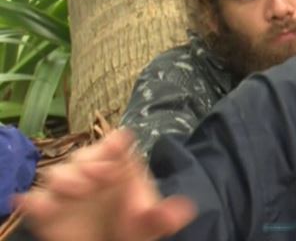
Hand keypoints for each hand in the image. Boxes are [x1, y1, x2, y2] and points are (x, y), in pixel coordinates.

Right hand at [14, 129, 195, 240]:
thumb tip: (185, 210)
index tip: (120, 143)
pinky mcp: (47, 209)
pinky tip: (40, 207)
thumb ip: (162, 216)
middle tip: (99, 175)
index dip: (116, 143)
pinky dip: (35, 201)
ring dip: (65, 178)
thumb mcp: (148, 224)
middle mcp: (91, 171)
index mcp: (118, 165)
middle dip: (90, 161)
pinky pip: (36, 200)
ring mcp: (68, 188)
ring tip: (78, 190)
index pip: (116, 144)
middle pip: (84, 155)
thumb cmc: (130, 226)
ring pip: (58, 173)